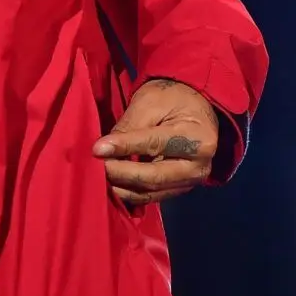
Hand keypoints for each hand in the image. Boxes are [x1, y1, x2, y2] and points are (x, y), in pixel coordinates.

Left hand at [93, 78, 218, 206]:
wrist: (194, 107)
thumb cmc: (172, 98)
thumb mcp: (150, 103)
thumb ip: (129, 127)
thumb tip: (103, 150)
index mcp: (198, 139)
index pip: (155, 145)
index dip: (124, 147)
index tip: (97, 149)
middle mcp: (198, 167)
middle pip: (154, 177)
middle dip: (121, 173)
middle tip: (97, 166)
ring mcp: (191, 182)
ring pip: (151, 192)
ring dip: (122, 187)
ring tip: (100, 178)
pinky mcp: (180, 189)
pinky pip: (152, 196)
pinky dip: (130, 192)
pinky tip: (113, 185)